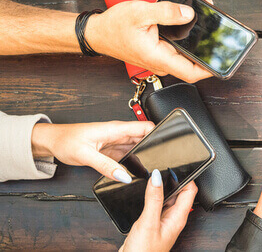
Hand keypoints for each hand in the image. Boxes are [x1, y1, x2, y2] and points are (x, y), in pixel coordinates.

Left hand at [31, 120, 153, 182]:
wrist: (52, 142)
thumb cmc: (65, 140)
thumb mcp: (85, 155)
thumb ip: (106, 166)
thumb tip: (124, 175)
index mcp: (116, 128)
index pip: (146, 126)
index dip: (160, 134)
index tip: (168, 145)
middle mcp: (119, 134)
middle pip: (145, 138)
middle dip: (154, 148)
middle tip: (159, 162)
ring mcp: (116, 142)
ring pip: (138, 147)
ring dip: (144, 156)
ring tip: (148, 168)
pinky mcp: (113, 150)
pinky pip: (129, 155)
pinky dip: (134, 162)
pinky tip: (135, 171)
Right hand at [84, 0, 213, 82]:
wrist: (97, 32)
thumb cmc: (113, 26)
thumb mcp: (140, 13)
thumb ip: (166, 12)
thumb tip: (188, 13)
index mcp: (158, 57)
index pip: (191, 72)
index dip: (210, 68)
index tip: (223, 59)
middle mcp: (161, 61)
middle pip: (193, 57)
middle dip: (206, 39)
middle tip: (214, 20)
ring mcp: (161, 56)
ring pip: (186, 48)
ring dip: (196, 30)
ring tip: (202, 8)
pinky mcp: (159, 49)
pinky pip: (177, 42)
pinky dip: (184, 27)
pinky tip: (187, 11)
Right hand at [121, 169, 196, 251]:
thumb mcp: (148, 222)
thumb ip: (154, 199)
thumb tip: (157, 177)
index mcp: (178, 217)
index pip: (190, 191)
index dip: (187, 176)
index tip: (179, 164)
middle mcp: (173, 218)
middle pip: (179, 193)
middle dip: (173, 179)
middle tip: (163, 168)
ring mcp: (163, 221)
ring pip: (167, 198)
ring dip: (162, 188)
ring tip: (152, 178)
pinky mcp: (153, 223)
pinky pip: (157, 206)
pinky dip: (153, 197)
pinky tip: (145, 194)